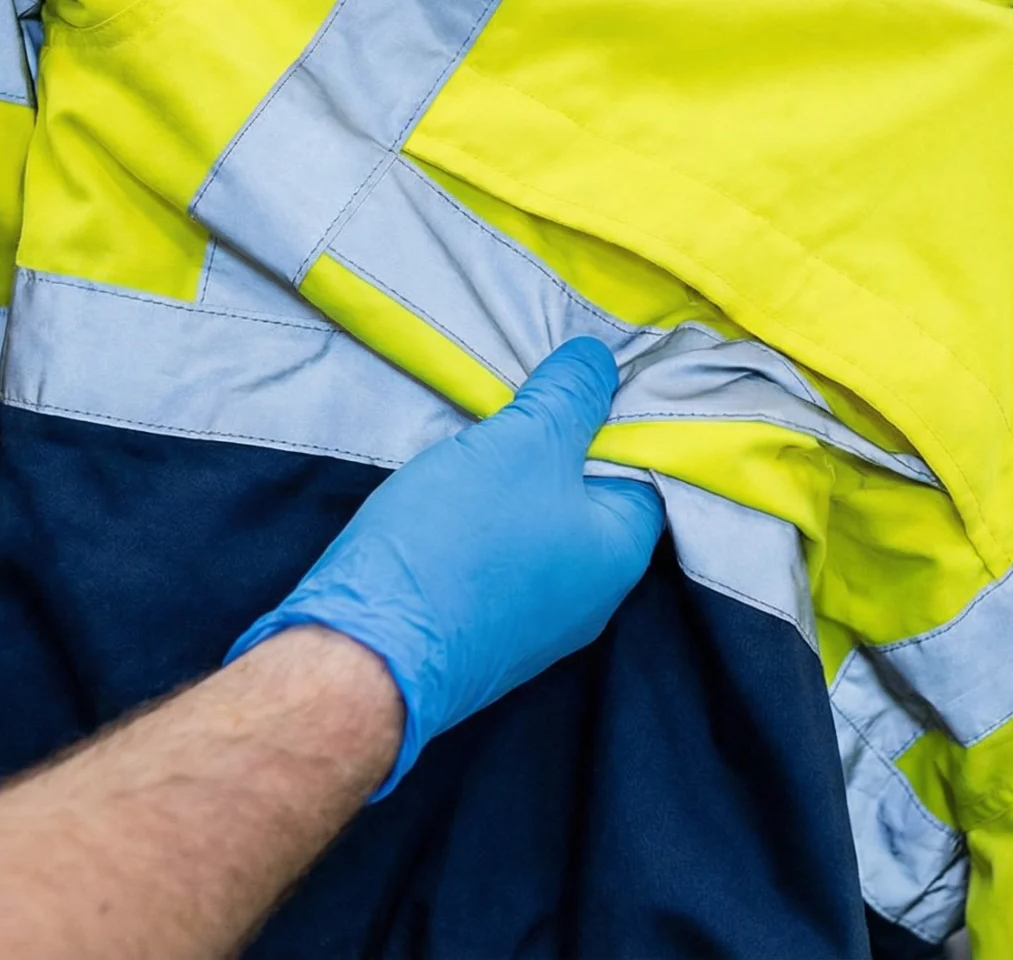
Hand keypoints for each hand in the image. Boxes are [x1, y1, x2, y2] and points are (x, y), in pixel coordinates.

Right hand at [227, 338, 665, 796]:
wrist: (367, 651)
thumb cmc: (461, 541)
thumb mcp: (524, 442)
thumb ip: (568, 397)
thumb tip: (599, 362)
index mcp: (621, 554)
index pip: (645, 468)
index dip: (615, 417)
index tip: (578, 377)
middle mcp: (590, 599)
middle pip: (587, 498)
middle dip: (556, 447)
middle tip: (521, 399)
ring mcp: (532, 624)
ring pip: (535, 530)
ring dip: (511, 485)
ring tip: (478, 441)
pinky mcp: (478, 633)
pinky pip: (494, 562)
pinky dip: (479, 525)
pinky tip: (448, 497)